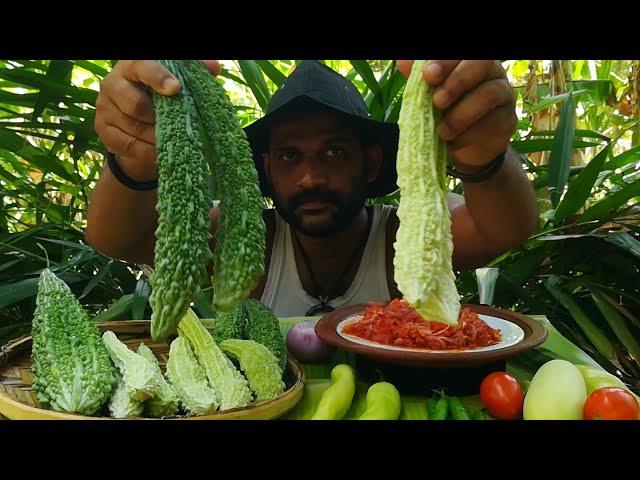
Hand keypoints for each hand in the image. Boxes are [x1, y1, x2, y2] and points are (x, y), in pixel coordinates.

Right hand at [95, 60, 219, 180]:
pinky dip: (149, 151)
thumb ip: (193, 71)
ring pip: (134, 128)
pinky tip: (162, 152)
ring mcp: (104, 108)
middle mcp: (112, 83)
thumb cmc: (160, 92)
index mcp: (132, 65)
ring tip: (173, 139)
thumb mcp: (176, 79)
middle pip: (135, 104)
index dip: (158, 77)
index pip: (142, 67)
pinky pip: (128, 145)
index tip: (176, 89)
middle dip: (160, 118)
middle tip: (177, 124)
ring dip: (157, 137)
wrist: (136, 117)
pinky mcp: (103, 130)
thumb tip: (214, 67)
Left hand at [396, 60, 515, 170]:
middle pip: (483, 63)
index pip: (462, 52)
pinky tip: (453, 142)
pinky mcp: (508, 119)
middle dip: (457, 81)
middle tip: (437, 101)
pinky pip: (493, 123)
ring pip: (489, 94)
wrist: (465, 145)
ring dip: (461, 114)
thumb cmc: (445, 112)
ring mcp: (503, 93)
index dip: (445, 61)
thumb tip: (402, 63)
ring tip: (442, 131)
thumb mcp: (428, 95)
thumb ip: (418, 78)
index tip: (428, 75)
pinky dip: (468, 135)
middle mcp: (490, 71)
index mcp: (468, 60)